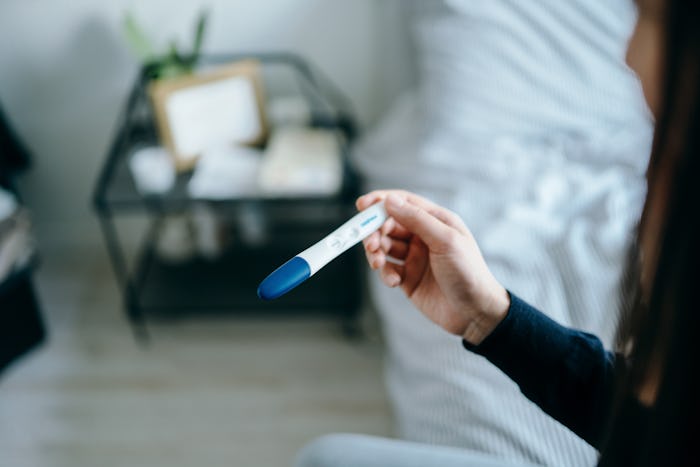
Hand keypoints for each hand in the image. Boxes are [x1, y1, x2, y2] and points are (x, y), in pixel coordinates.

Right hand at [357, 190, 509, 344]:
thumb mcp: (445, 240)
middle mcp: (423, 236)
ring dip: (377, 254)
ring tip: (379, 264)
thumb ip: (417, 219)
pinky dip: (386, 273)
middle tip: (371, 245)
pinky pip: (388, 269)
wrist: (475, 313)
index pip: (403, 203)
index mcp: (435, 220)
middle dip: (375, 232)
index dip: (381, 202)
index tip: (362, 206)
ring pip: (384, 247)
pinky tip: (394, 282)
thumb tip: (390, 200)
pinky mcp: (408, 278)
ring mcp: (414, 257)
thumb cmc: (468, 272)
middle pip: (388, 225)